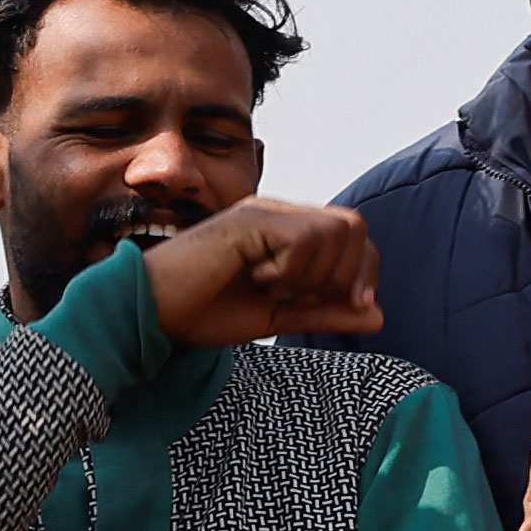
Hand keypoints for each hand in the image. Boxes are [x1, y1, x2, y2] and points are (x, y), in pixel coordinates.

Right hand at [137, 195, 379, 352]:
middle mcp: (276, 212)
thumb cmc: (202, 313)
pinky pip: (304, 238)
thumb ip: (325, 312)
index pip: (353, 236)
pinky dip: (291, 269)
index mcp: (284, 231)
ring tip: (270, 287)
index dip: (364, 272)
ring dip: (313, 273)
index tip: (355, 307)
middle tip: (300, 298)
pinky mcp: (248, 219)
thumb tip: (378, 315)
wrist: (152, 315)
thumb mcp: (277, 318)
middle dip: (345, 274)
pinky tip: (255, 278)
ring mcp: (261, 211)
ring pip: (335, 230)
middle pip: (354, 227)